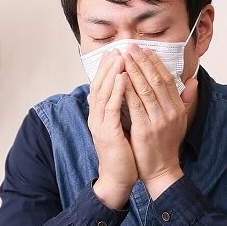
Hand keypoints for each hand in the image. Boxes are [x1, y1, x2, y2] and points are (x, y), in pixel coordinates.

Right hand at [87, 50, 137, 208]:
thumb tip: (130, 92)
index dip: (108, 68)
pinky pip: (111, 107)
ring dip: (112, 72)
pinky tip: (124, 78)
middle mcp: (96, 116)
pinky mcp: (106, 132)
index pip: (102, 85)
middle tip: (118, 48)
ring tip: (120, 56)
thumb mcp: (124, 125)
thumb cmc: (124, 152)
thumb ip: (125, 108)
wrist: (118, 177)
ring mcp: (99, 124)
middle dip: (109, 65)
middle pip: (99, 84)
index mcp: (101, 114)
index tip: (118, 52)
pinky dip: (117, 90)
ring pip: (103, 92)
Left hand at [122, 44, 197, 198]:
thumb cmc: (167, 146)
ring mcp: (158, 121)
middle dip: (143, 61)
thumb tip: (192, 81)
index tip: (146, 50)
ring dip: (134, 71)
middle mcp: (170, 112)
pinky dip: (127, 90)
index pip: (167, 80)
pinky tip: (120, 78)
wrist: (162, 171)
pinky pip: (135, 105)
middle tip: (131, 47)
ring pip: (145, 89)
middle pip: (156, 80)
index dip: (156, 63)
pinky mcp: (145, 129)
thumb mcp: (181, 121)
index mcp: (178, 108)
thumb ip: (186, 100)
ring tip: (124, 57)